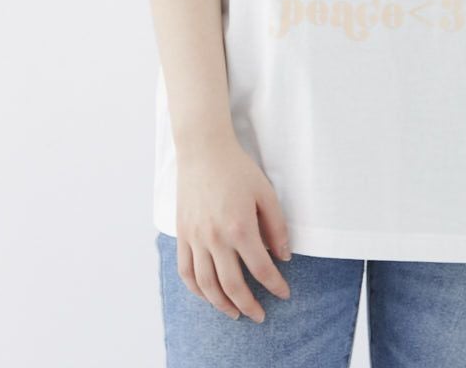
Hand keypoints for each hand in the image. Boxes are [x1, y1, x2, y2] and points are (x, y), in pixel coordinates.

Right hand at [174, 135, 292, 321]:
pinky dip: (196, 289)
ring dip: (221, 304)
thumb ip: (276, 226)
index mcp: (240, 227)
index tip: (283, 293)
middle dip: (248, 305)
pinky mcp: (182, 234)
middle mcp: (215, 238)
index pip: (261, 269)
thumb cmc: (237, 169)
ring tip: (235, 313)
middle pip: (232, 285)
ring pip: (206, 285)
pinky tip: (208, 295)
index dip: (274, 285)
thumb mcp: (266, 192)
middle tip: (259, 315)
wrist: (203, 150)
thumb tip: (283, 257)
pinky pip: (186, 271)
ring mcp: (195, 238)